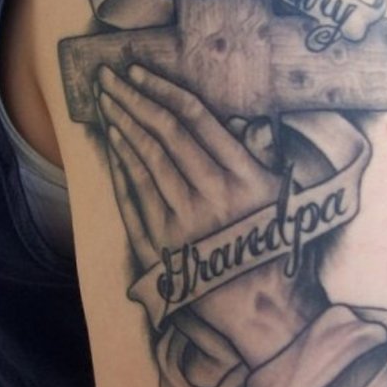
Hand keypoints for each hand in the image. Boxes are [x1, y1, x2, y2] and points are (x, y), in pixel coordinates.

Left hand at [96, 65, 280, 269]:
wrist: (265, 315)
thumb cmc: (277, 250)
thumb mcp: (283, 196)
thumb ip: (261, 157)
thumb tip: (238, 124)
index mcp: (245, 177)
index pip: (196, 120)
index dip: (162, 90)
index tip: (138, 71)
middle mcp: (211, 195)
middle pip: (165, 134)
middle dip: (133, 99)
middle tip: (108, 75)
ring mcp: (182, 222)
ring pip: (146, 162)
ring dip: (122, 126)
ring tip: (104, 100)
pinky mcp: (161, 247)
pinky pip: (134, 199)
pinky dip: (121, 169)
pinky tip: (111, 145)